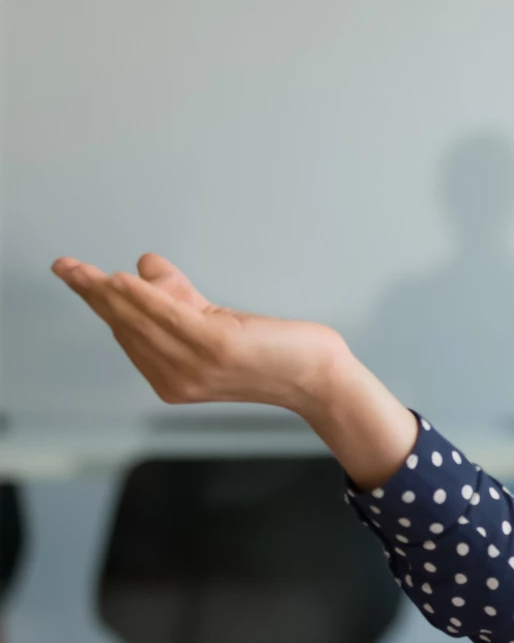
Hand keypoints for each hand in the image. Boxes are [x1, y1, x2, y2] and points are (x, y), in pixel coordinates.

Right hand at [51, 252, 348, 412]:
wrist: (320, 378)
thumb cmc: (275, 351)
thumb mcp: (218, 322)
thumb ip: (180, 299)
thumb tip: (145, 264)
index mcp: (170, 377)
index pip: (126, 333)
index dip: (99, 302)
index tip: (74, 275)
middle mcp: (175, 378)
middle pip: (125, 327)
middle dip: (92, 295)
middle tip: (64, 266)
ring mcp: (194, 366)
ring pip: (142, 321)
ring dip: (110, 293)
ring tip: (84, 271)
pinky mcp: (217, 348)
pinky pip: (172, 317)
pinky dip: (145, 297)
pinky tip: (125, 279)